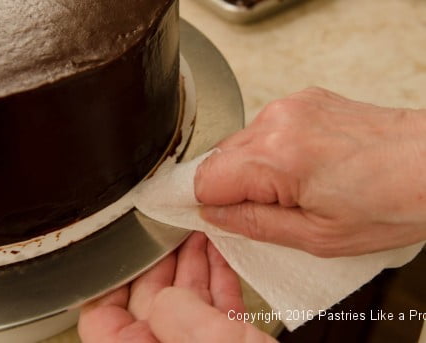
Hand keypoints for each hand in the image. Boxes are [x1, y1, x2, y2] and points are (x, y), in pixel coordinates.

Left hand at [78, 232, 275, 342]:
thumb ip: (182, 323)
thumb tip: (165, 297)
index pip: (103, 319)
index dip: (115, 278)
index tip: (133, 245)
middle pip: (149, 304)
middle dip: (165, 261)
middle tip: (175, 230)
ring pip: (185, 306)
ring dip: (195, 267)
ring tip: (202, 235)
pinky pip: (214, 316)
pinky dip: (219, 285)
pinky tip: (222, 260)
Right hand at [195, 87, 425, 256]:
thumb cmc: (392, 203)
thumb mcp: (317, 237)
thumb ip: (254, 225)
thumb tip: (214, 216)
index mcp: (277, 157)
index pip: (204, 179)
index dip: (207, 204)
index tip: (219, 218)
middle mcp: (278, 121)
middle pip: (218, 158)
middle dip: (230, 188)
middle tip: (264, 211)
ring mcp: (291, 105)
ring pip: (240, 143)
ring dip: (251, 169)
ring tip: (292, 189)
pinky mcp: (304, 100)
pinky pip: (265, 129)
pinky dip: (271, 151)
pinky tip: (302, 167)